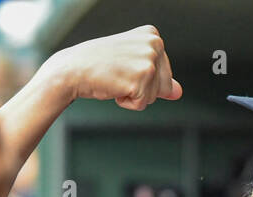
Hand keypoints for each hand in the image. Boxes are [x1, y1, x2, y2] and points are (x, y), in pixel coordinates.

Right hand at [47, 26, 181, 109]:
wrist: (73, 69)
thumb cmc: (100, 65)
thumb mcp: (132, 65)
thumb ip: (159, 77)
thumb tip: (179, 92)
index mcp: (153, 36)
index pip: (165, 74)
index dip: (144, 78)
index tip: (124, 65)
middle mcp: (154, 44)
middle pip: (164, 87)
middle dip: (142, 88)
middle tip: (119, 73)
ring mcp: (149, 61)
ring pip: (154, 97)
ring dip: (134, 95)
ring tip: (116, 78)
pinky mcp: (141, 79)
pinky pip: (142, 105)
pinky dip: (127, 103)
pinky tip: (114, 86)